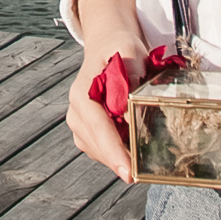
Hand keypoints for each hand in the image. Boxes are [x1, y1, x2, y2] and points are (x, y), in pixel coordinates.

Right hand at [67, 46, 144, 180]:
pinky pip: (102, 149)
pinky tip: (134, 150)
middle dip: (120, 161)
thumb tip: (129, 114)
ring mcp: (79, 123)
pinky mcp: (87, 130)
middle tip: (143, 175)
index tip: (128, 172)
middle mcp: (76, 111)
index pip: (98, 127)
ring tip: (143, 162)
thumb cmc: (119, 48)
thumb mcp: (129, 52)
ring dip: (120, 158)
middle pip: (98, 145)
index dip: (113, 152)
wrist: (108, 44)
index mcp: (82, 93)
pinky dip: (118, 153)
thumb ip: (130, 79)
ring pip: (100, 151)